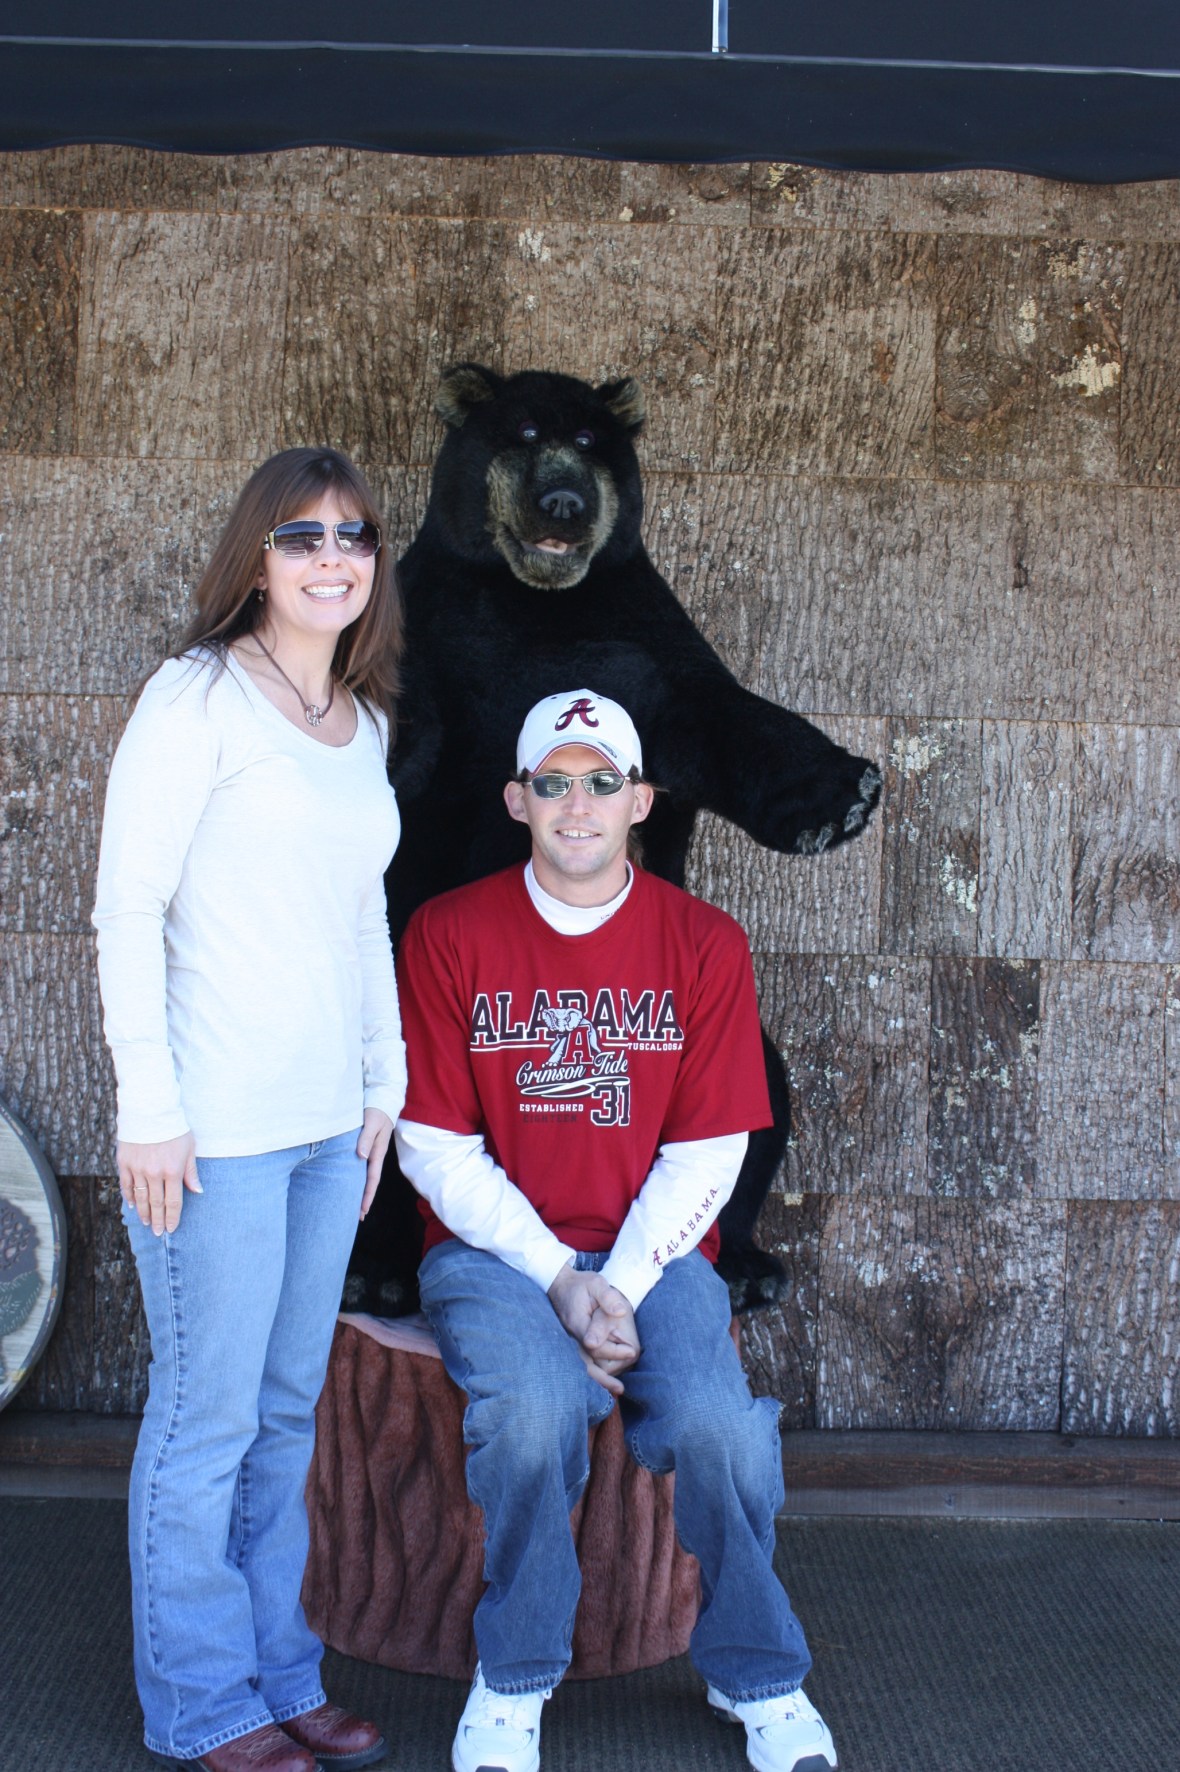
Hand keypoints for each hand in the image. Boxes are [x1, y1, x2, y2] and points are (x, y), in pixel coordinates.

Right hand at [117, 1132, 200, 1235]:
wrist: (150, 1110)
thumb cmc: (174, 1128)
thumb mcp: (189, 1148)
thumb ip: (191, 1171)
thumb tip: (197, 1191)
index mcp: (173, 1170)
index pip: (173, 1201)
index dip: (172, 1217)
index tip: (171, 1228)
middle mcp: (154, 1173)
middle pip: (156, 1204)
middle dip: (157, 1220)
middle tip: (157, 1232)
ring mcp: (138, 1169)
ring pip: (141, 1197)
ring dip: (143, 1212)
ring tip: (145, 1222)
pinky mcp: (125, 1162)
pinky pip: (126, 1185)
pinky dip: (130, 1196)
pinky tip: (132, 1205)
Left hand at [357, 1109, 393, 1218]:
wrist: (383, 1099)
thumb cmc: (377, 1111)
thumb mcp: (372, 1122)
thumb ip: (366, 1138)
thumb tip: (360, 1157)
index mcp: (377, 1152)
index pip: (372, 1178)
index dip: (367, 1195)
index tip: (363, 1210)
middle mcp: (374, 1155)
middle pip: (369, 1182)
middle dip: (364, 1199)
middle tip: (357, 1217)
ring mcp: (370, 1151)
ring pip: (365, 1176)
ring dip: (360, 1191)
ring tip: (353, 1206)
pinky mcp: (365, 1146)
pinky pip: (361, 1167)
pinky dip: (357, 1178)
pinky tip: (350, 1183)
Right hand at [547, 1264, 640, 1390]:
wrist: (560, 1285)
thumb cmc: (581, 1284)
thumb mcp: (596, 1284)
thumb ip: (608, 1297)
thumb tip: (620, 1312)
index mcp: (577, 1323)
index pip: (595, 1344)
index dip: (614, 1350)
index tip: (632, 1351)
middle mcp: (570, 1336)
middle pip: (584, 1363)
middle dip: (602, 1378)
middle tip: (620, 1389)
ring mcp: (568, 1341)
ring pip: (580, 1366)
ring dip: (597, 1380)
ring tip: (616, 1390)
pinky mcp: (571, 1343)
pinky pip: (580, 1362)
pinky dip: (591, 1374)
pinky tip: (604, 1382)